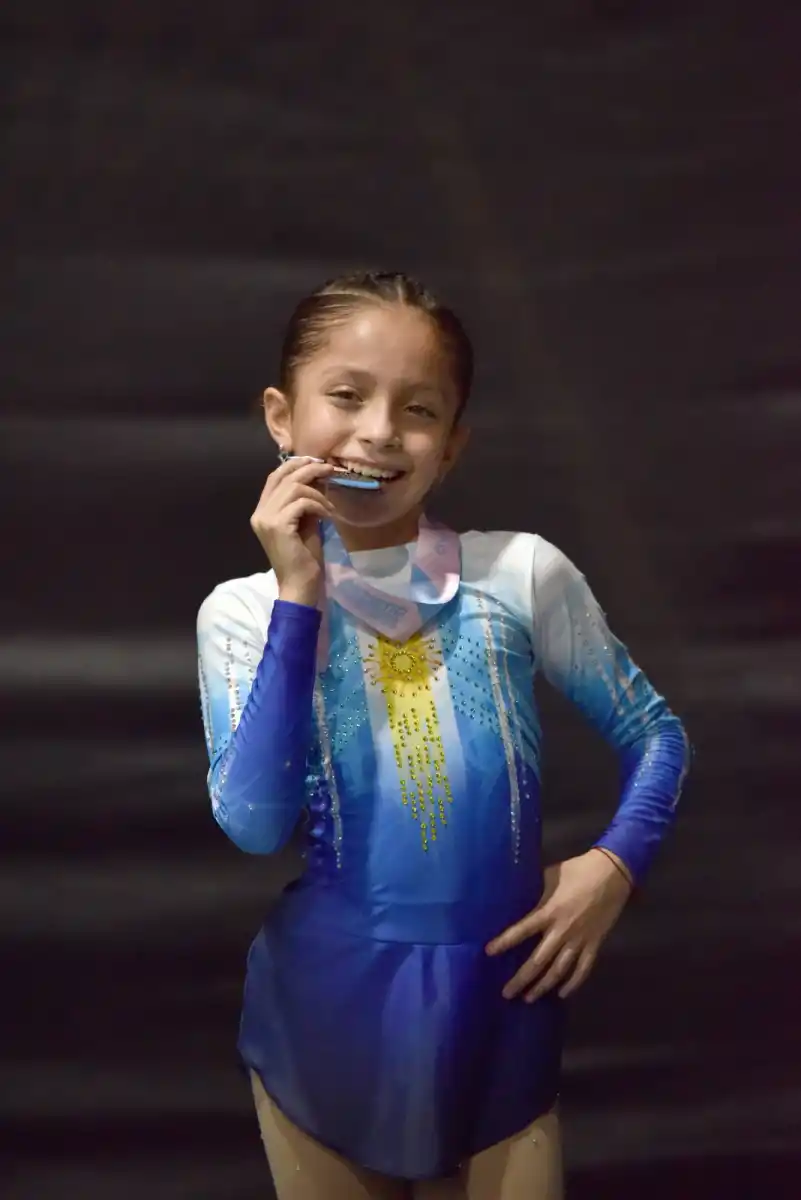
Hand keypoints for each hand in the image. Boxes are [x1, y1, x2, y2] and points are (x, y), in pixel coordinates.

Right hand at [250, 457, 336, 602]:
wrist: (300, 584)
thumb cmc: (304, 557)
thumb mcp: (305, 522)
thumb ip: (305, 501)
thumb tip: (318, 477)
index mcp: (262, 511)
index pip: (274, 477)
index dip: (294, 465)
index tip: (316, 462)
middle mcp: (259, 513)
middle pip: (283, 477)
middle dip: (309, 469)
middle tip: (330, 469)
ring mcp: (266, 519)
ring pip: (294, 487)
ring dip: (317, 492)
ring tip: (330, 506)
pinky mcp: (278, 525)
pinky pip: (302, 502)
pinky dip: (318, 505)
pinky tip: (328, 516)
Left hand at [485, 849, 632, 1002]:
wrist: (613, 873)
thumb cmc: (578, 870)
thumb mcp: (551, 875)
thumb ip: (536, 889)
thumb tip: (518, 893)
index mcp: (549, 911)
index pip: (521, 930)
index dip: (504, 942)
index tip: (488, 953)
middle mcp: (562, 931)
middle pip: (538, 960)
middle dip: (522, 979)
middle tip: (507, 993)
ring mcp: (580, 940)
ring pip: (559, 970)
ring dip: (543, 986)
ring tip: (529, 998)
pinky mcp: (595, 944)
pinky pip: (583, 969)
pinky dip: (573, 983)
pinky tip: (562, 994)